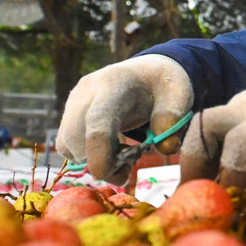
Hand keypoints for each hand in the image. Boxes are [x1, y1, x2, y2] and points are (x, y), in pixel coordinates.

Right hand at [56, 55, 193, 183]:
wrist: (147, 71)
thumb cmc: (163, 85)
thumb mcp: (178, 96)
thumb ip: (172, 121)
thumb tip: (165, 149)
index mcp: (115, 84)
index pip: (98, 121)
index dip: (98, 152)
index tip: (106, 174)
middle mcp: (87, 91)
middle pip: (75, 137)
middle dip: (99, 162)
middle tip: (129, 166)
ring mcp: (74, 101)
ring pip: (67, 144)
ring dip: (92, 160)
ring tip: (124, 153)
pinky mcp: (69, 113)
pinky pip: (67, 144)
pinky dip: (87, 155)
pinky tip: (111, 148)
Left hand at [179, 77, 245, 188]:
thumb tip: (239, 191)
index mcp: (245, 110)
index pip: (207, 132)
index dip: (198, 160)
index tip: (199, 190)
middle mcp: (244, 104)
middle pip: (199, 126)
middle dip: (191, 161)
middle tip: (195, 194)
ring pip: (208, 128)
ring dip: (205, 165)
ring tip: (215, 194)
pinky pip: (238, 144)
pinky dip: (234, 169)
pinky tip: (242, 189)